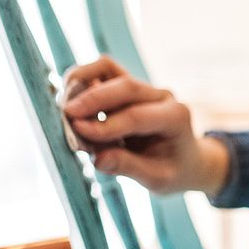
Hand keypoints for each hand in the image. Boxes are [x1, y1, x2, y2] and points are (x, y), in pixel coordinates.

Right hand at [60, 54, 227, 194]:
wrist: (185, 159)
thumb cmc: (173, 171)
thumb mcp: (158, 179)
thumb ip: (129, 167)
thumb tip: (98, 160)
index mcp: (175, 117)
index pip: (137, 116)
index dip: (105, 124)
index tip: (79, 132)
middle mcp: (161, 96)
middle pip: (125, 86)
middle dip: (93, 99)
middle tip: (66, 115)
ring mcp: (144, 88)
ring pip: (109, 69)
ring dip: (83, 81)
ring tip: (64, 104)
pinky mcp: (127, 86)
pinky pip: (102, 72)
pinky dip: (81, 80)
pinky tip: (68, 99)